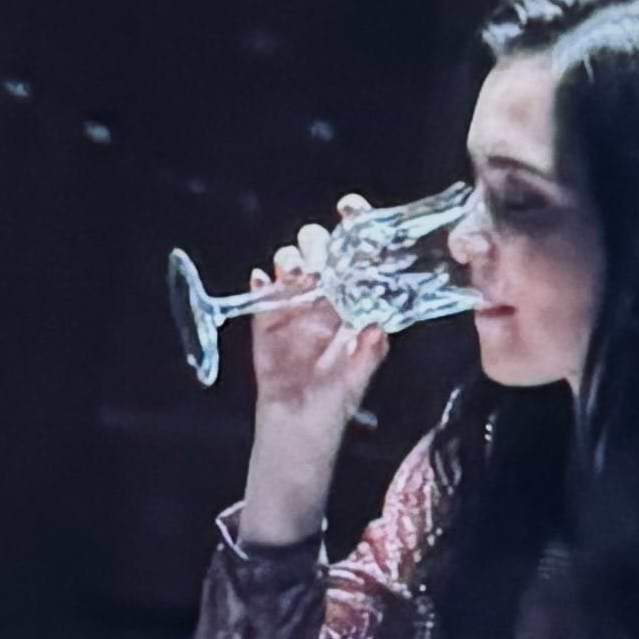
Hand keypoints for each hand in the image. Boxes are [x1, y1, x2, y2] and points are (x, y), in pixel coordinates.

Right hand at [237, 198, 387, 546]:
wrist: (298, 430)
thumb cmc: (336, 402)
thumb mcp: (357, 378)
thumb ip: (368, 353)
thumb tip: (378, 326)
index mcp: (353, 302)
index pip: (356, 255)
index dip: (355, 227)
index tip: (352, 209)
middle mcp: (324, 297)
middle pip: (319, 250)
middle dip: (318, 243)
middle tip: (320, 257)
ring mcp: (292, 306)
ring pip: (289, 263)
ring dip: (291, 260)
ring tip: (295, 273)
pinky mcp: (264, 321)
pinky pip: (260, 293)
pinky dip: (261, 283)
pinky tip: (264, 282)